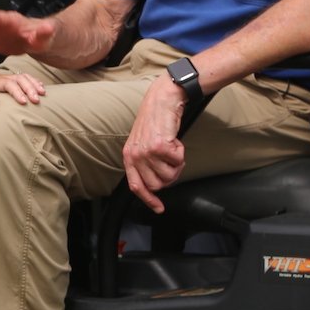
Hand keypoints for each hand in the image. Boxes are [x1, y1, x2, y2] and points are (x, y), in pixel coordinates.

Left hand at [0, 71, 46, 122]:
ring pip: (22, 77)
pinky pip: (23, 80)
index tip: (24, 102)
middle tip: (37, 100)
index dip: (17, 91)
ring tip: (42, 94)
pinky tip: (40, 89)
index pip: (7, 83)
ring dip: (33, 84)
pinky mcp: (9, 85)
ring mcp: (4, 81)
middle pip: (17, 78)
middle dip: (29, 88)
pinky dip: (33, 83)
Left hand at [123, 76, 189, 211]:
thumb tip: (155, 184)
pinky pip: (178, 161)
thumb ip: (144, 163)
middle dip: (170, 176)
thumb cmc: (154, 121)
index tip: (159, 208)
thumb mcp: (141, 143)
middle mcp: (135, 155)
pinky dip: (181, 152)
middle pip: (158, 184)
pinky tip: (175, 141)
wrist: (161, 101)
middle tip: (172, 162)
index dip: (149, 200)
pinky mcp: (160, 146)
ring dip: (176, 164)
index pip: (137, 185)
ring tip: (172, 149)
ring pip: (170, 175)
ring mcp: (147, 152)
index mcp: (129, 156)